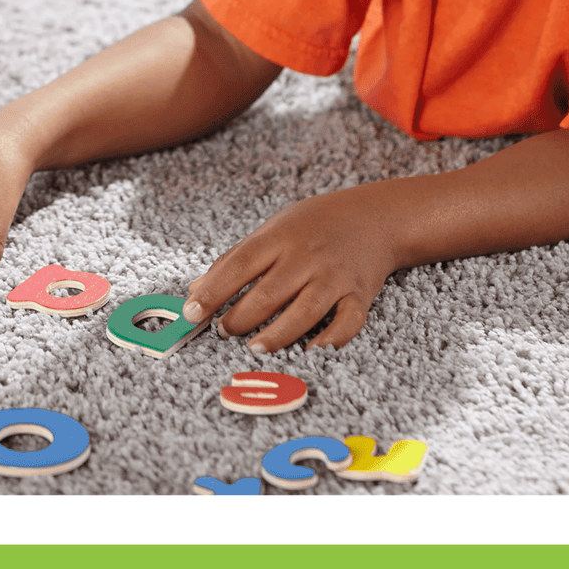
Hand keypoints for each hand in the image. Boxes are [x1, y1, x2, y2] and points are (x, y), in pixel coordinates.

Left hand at [180, 182, 405, 351]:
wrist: (377, 216)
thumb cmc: (316, 223)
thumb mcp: (275, 229)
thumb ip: (236, 259)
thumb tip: (195, 290)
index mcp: (280, 237)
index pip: (240, 264)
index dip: (213, 290)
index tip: (191, 312)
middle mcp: (307, 256)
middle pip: (268, 294)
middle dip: (240, 318)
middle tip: (222, 332)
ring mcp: (335, 277)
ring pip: (304, 312)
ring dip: (277, 334)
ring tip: (254, 349)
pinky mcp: (360, 295)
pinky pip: (347, 322)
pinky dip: (330, 341)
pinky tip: (310, 352)